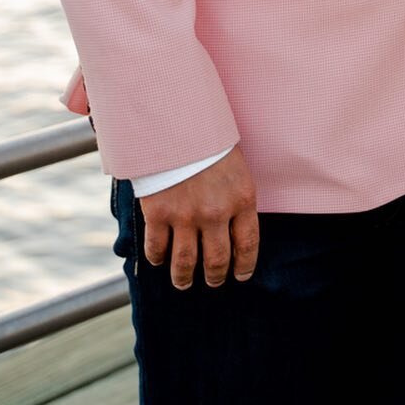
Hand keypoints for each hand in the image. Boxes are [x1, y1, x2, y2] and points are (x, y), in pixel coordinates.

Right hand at [140, 145, 258, 289]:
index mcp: (242, 198)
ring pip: (185, 262)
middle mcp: (216, 213)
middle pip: (217, 259)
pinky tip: (159, 260)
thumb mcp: (237, 166)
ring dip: (184, 277)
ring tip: (184, 282)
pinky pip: (157, 248)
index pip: (247, 244)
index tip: (240, 275)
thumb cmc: (211, 139)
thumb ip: (236, 196)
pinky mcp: (158, 214)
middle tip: (213, 281)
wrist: (179, 122)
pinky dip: (157, 258)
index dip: (244, 265)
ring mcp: (185, 216)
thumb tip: (235, 222)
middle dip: (215, 276)